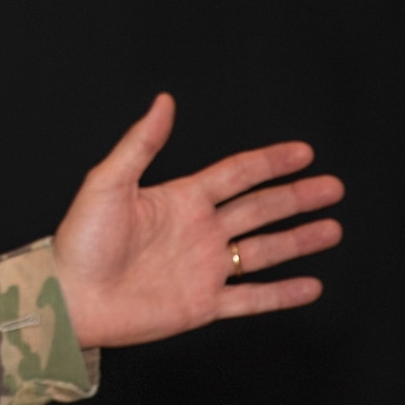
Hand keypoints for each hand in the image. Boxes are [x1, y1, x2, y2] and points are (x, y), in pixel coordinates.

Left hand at [53, 93, 343, 349]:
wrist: (69, 296)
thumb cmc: (80, 239)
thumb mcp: (108, 182)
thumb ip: (141, 143)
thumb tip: (163, 100)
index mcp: (179, 199)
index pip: (236, 175)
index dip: (270, 162)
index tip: (304, 152)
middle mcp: (198, 231)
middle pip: (260, 209)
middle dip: (297, 197)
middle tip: (334, 187)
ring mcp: (203, 268)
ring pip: (264, 251)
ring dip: (299, 240)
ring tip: (333, 228)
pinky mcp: (203, 304)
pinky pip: (252, 299)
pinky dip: (283, 294)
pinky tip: (311, 286)